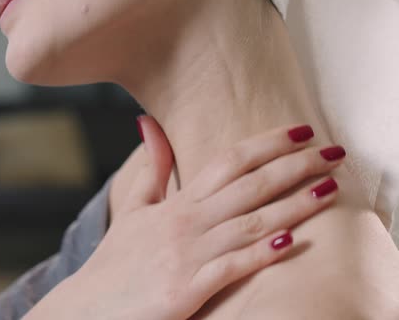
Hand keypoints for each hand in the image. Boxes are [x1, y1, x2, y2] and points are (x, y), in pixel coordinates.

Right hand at [25, 117, 344, 319]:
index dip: (267, 144)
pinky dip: (262, 254)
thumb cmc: (117, 259)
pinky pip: (232, 267)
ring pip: (250, 224)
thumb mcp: (132, 207)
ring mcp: (187, 256)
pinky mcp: (186, 289)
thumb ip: (150, 167)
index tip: (301, 131)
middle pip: (249, 187)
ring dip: (293, 206)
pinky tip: (292, 241)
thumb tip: (148, 122)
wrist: (90, 306)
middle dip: (294, 167)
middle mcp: (186, 223)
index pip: (229, 162)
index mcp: (177, 203)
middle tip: (333, 152)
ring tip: (329, 190)